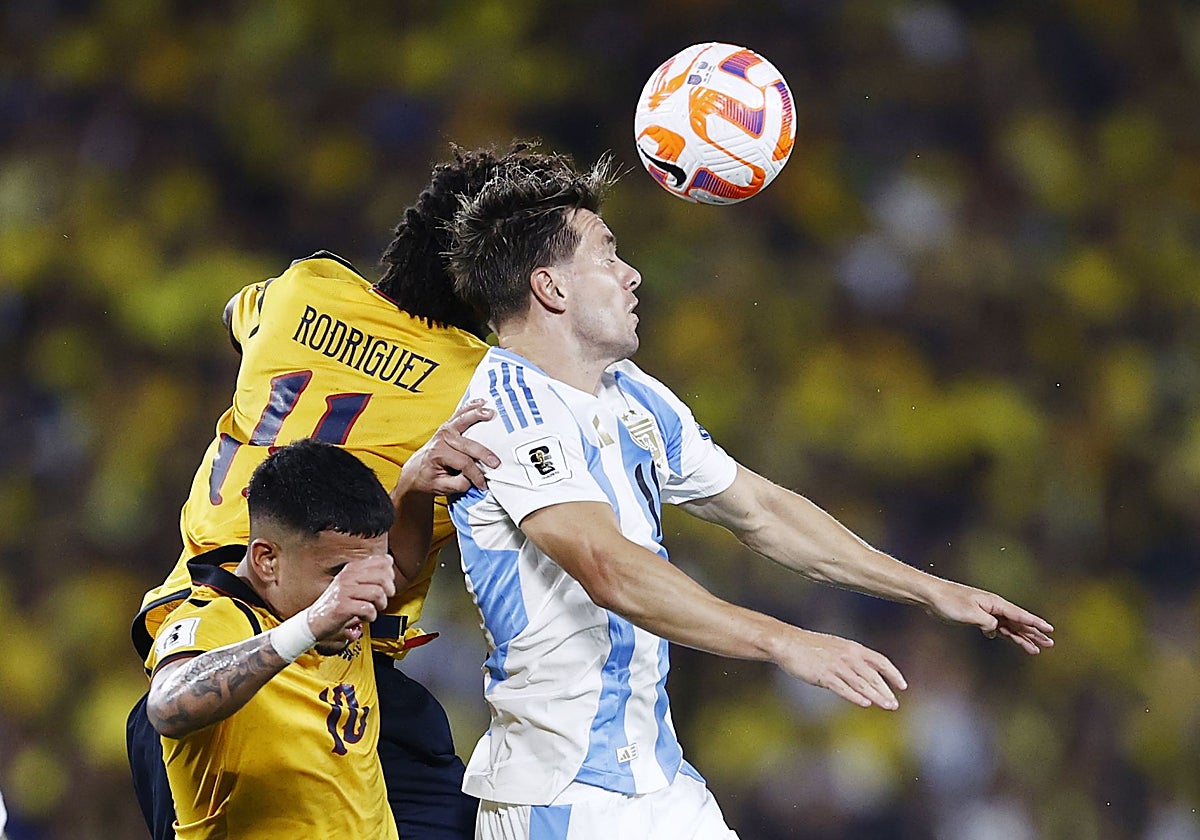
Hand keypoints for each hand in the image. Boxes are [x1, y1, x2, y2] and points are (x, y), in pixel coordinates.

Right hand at [305, 554, 396, 642]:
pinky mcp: (342, 606)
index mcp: (352, 568)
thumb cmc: (336, 604)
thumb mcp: (352, 583)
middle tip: (382, 600)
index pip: (383, 561)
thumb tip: (389, 561)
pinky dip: (371, 616)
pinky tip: (364, 617)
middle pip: (383, 577)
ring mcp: (344, 590)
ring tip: (373, 609)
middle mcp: (348, 576)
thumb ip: (369, 574)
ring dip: (380, 605)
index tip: (385, 586)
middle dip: (388, 592)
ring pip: (377, 593)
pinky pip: (368, 609)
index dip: (390, 575)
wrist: (314, 622)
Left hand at [399, 399, 499, 494]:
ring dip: (478, 415)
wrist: (416, 471)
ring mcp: (445, 430)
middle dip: (483, 454)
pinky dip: (471, 406)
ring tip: (491, 414)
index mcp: (437, 454)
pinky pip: (460, 413)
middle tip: (496, 463)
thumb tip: (475, 478)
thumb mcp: (441, 487)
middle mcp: (440, 439)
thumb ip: (459, 483)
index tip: (483, 484)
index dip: (475, 474)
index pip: (463, 463)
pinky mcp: (449, 426)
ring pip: (463, 420)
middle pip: (467, 444)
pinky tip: (482, 403)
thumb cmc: (428, 478)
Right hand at [776, 627, 907, 709]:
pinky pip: (843, 688)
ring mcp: (836, 666)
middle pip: (873, 676)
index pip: (880, 661)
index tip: (903, 686)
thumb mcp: (836, 647)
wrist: (788, 643)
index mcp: (853, 648)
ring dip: (876, 696)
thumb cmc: (810, 646)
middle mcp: (848, 656)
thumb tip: (866, 673)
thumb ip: (852, 658)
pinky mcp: (824, 675)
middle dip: (886, 691)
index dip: (893, 674)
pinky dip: (855, 696)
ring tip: (887, 706)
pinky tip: (865, 704)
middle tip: (895, 704)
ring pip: (862, 684)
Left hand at [926, 582, 1054, 654]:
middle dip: (1033, 633)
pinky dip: (1003, 633)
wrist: (931, 596)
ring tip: (1035, 648)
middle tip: (1049, 644)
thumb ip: (987, 622)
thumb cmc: (950, 602)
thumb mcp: (971, 614)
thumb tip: (995, 629)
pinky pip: (995, 626)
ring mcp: (986, 611)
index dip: (1036, 623)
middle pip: (1018, 622)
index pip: (1020, 615)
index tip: (1050, 629)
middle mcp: (993, 607)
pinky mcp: (976, 616)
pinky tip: (1006, 638)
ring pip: (1008, 626)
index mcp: (995, 603)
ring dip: (1021, 636)